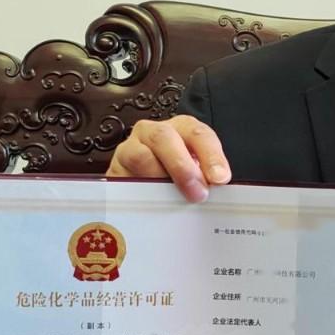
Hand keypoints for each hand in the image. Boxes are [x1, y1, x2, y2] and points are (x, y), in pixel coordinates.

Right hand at [106, 116, 231, 202]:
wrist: (141, 192)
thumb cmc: (176, 181)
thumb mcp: (196, 176)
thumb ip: (206, 180)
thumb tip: (219, 194)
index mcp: (181, 130)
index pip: (198, 133)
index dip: (211, 154)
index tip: (220, 178)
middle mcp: (153, 133)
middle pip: (164, 137)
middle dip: (182, 166)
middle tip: (197, 193)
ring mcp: (129, 149)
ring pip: (139, 156)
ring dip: (158, 178)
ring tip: (171, 199)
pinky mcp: (114, 171)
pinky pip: (122, 179)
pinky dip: (137, 191)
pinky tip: (149, 203)